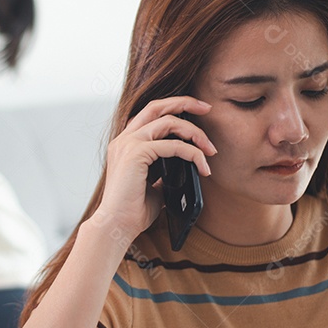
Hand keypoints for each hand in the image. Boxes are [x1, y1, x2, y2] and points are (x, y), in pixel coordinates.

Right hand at [93, 97, 215, 243]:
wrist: (117, 225)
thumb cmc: (133, 210)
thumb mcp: (154, 185)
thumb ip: (165, 171)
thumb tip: (187, 166)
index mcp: (126, 143)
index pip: (150, 114)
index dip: (174, 108)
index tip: (197, 114)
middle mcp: (124, 139)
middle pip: (157, 106)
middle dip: (185, 102)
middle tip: (207, 108)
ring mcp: (128, 144)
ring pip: (169, 122)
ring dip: (195, 133)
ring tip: (210, 150)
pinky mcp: (136, 153)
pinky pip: (173, 145)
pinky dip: (192, 153)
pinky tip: (201, 166)